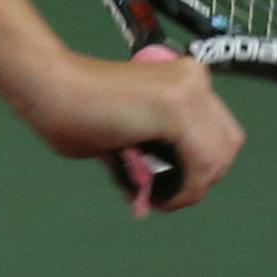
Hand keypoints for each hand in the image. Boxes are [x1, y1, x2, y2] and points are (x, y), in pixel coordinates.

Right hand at [26, 48, 243, 210]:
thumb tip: (161, 193)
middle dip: (200, 178)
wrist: (50, 89)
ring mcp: (188, 91)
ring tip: (158, 199)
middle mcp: (194, 78)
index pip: (217, 132)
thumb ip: (151, 157)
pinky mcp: (176, 108)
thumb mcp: (128, 137)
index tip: (169, 186)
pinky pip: (200, 164)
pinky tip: (159, 197)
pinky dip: (183, 189)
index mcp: (185, 77)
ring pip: (217, 159)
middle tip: (165, 197)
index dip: (199, 167)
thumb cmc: (74, 111)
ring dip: (190, 188)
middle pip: (226, 146)